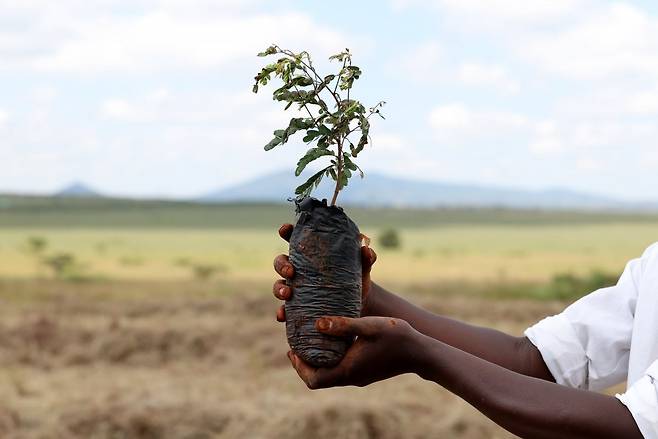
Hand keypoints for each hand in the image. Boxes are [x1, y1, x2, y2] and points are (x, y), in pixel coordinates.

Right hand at [272, 223, 376, 321]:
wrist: (358, 306)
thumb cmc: (356, 280)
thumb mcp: (361, 269)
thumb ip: (366, 259)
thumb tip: (366, 250)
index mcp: (311, 254)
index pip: (294, 239)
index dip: (287, 231)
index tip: (285, 229)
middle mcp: (299, 270)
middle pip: (280, 262)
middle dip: (281, 265)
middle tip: (290, 272)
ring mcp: (297, 289)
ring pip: (278, 285)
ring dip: (278, 289)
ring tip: (287, 294)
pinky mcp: (298, 308)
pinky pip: (284, 310)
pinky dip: (281, 312)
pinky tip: (282, 316)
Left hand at [287, 316, 421, 388]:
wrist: (421, 353)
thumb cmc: (397, 336)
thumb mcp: (369, 326)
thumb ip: (343, 325)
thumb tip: (317, 323)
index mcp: (348, 370)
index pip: (314, 379)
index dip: (299, 367)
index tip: (292, 349)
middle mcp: (351, 377)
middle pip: (318, 379)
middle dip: (304, 364)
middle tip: (297, 344)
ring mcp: (359, 376)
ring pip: (329, 375)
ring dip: (317, 361)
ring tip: (311, 340)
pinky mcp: (365, 372)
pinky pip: (340, 370)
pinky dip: (330, 359)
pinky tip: (332, 341)